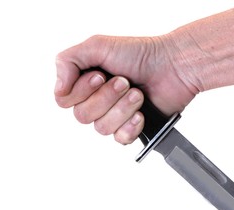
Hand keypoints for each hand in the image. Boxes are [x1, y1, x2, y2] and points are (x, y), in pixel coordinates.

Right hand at [54, 35, 197, 143]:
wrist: (174, 66)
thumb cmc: (141, 54)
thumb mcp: (97, 46)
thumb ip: (68, 62)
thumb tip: (59, 88)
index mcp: (87, 82)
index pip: (65, 101)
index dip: (81, 92)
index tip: (100, 76)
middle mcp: (98, 100)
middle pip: (82, 116)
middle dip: (106, 98)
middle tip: (124, 82)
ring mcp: (115, 115)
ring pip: (101, 128)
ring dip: (121, 109)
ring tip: (138, 94)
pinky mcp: (132, 127)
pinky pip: (120, 139)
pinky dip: (131, 126)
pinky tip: (141, 114)